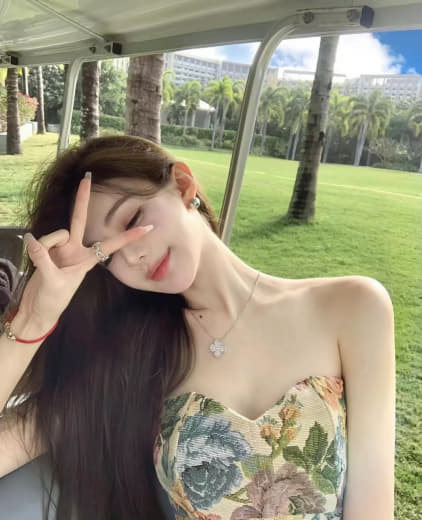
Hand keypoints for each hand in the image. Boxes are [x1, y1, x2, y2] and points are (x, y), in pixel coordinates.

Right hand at [17, 172, 153, 329]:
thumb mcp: (54, 282)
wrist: (37, 310)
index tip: (149, 227)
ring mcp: (59, 248)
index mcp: (87, 259)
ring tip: (44, 265)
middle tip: (87, 176)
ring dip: (46, 248)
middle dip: (82, 198)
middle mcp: (75, 249)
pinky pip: (39, 242)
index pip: (112, 244)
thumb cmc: (54, 300)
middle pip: (79, 219)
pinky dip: (35, 248)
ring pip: (56, 234)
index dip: (130, 236)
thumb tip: (33, 239)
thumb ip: (44, 259)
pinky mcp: (44, 249)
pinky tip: (33, 255)